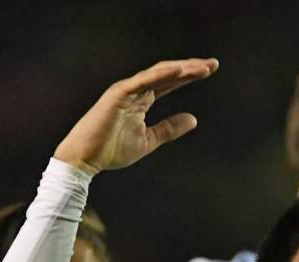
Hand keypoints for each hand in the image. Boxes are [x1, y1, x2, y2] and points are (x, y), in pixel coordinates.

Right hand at [53, 58, 218, 173]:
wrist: (85, 159)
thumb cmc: (111, 150)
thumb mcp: (149, 140)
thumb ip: (170, 129)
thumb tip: (194, 119)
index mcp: (142, 99)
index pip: (170, 83)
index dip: (189, 76)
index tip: (210, 71)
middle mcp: (136, 90)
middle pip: (168, 74)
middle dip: (191, 68)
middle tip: (213, 65)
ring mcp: (127, 89)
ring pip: (158, 73)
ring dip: (181, 69)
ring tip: (202, 67)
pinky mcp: (118, 93)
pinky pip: (143, 81)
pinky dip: (161, 74)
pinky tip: (179, 70)